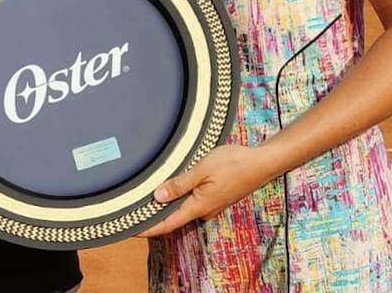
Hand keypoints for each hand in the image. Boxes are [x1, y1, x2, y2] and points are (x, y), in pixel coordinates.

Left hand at [137, 145, 268, 236]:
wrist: (261, 163)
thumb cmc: (234, 163)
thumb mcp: (202, 169)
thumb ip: (180, 184)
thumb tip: (158, 196)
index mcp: (198, 206)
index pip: (167, 223)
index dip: (147, 228)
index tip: (130, 228)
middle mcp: (203, 210)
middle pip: (173, 216)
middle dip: (154, 212)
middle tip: (133, 205)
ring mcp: (210, 205)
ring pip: (183, 206)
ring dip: (167, 202)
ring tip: (148, 193)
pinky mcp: (215, 197)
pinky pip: (193, 200)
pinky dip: (180, 195)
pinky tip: (174, 184)